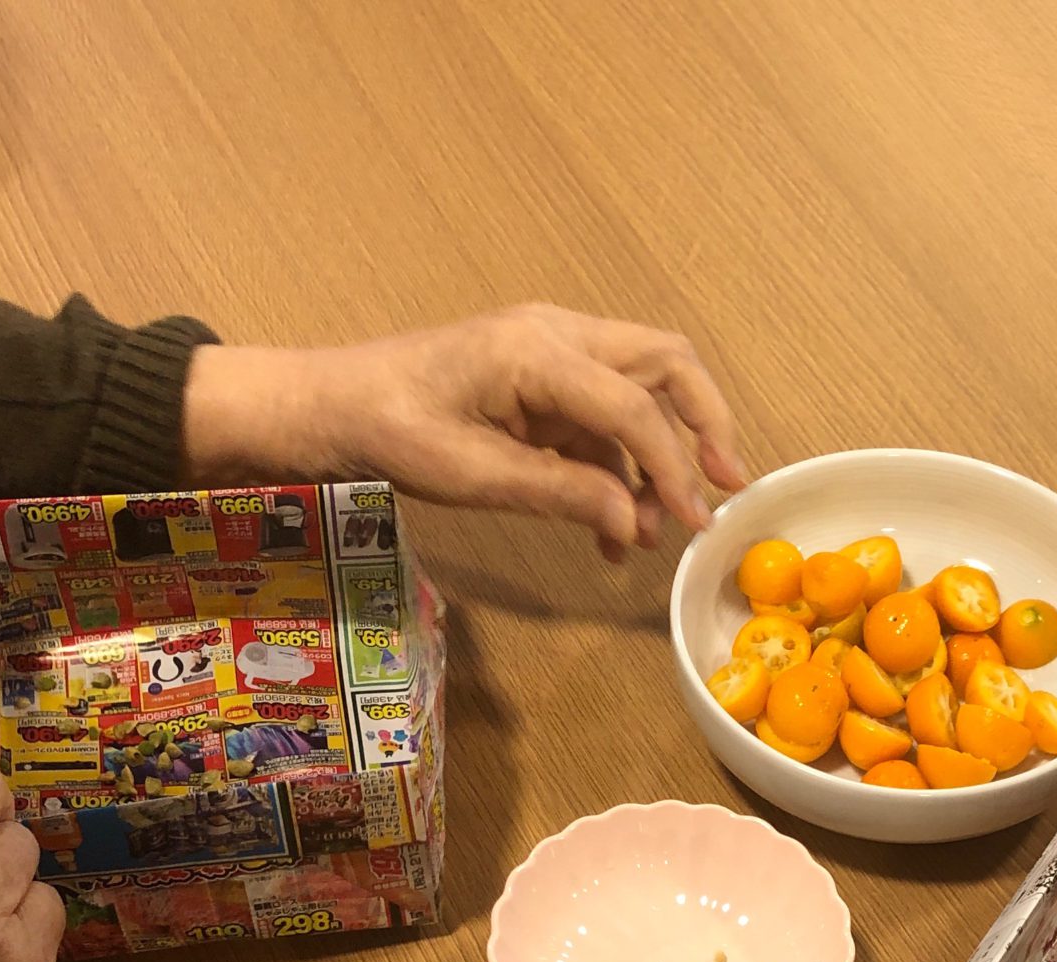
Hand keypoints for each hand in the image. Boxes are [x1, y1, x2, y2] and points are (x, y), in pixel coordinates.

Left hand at [184, 303, 746, 559]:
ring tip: (657, 531)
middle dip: (704, 423)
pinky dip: (617, 469)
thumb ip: (560, 492)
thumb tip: (636, 519)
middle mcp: (555, 337)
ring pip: (640, 390)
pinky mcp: (538, 383)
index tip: (695, 522)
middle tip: (726, 485)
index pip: (633, 405)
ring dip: (658, 456)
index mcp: (537, 350)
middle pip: (664, 364)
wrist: (330, 408)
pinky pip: (599, 419)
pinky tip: (612, 530)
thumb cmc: (387, 432)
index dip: (674, 466)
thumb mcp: (471, 475)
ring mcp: (549, 355)